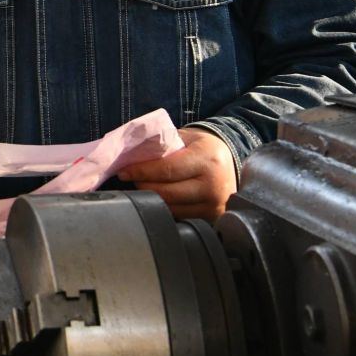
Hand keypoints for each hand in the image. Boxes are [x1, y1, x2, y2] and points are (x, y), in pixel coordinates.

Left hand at [118, 127, 236, 220]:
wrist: (231, 161)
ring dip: (151, 198)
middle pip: (167, 193)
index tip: (124, 171)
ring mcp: (215, 204)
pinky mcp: (212, 217)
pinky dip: (164, 208)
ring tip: (142, 186)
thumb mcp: (186, 137)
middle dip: (142, 185)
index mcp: (208, 159)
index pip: (167, 169)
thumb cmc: (203, 147)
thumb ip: (162, 144)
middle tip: (129, 179)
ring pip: (171, 208)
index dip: (142, 171)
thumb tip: (130, 153)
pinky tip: (157, 197)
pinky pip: (180, 216)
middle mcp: (213, 184)